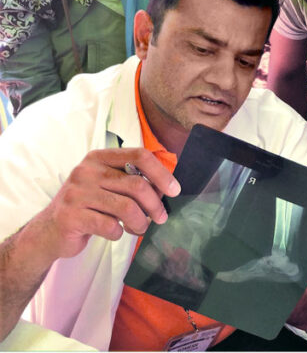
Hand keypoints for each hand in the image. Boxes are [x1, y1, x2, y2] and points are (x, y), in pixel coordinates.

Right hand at [31, 148, 180, 260]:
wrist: (50, 230)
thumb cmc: (89, 205)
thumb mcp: (107, 185)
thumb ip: (132, 181)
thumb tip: (166, 188)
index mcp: (99, 157)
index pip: (139, 155)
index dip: (161, 173)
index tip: (174, 191)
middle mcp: (86, 171)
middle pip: (137, 185)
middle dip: (155, 205)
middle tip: (161, 217)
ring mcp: (76, 193)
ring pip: (127, 208)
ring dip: (141, 222)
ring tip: (140, 228)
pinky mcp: (71, 216)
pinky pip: (110, 226)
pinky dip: (120, 233)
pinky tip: (117, 233)